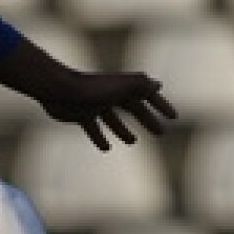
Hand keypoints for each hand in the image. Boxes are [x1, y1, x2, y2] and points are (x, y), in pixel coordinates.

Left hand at [37, 67, 177, 152]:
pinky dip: (100, 137)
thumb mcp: (120, 87)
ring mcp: (95, 104)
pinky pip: (93, 127)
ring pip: (113, 119)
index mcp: (123, 86)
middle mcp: (110, 94)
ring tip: (133, 141)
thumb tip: (158, 85)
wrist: (60, 92)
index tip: (173, 117)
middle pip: (133, 108)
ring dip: (124, 129)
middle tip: (161, 133)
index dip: (161, 105)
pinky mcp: (81, 115)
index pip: (148, 95)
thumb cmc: (92, 89)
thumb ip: (140, 86)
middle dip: (147, 119)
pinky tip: (106, 148)